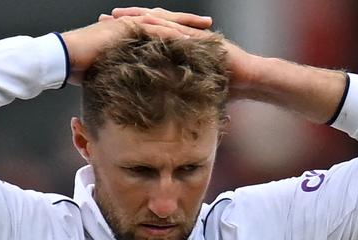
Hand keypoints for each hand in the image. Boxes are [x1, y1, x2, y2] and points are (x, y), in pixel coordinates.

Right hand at [61, 8, 211, 84]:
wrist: (64, 58)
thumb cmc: (80, 68)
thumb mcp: (107, 70)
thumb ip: (121, 74)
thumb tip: (128, 90)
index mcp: (128, 31)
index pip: (158, 30)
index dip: (177, 32)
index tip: (195, 36)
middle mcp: (130, 23)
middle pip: (166, 21)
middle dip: (188, 23)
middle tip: (209, 25)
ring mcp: (128, 23)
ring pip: (164, 22)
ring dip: (185, 26)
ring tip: (205, 30)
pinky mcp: (125, 28)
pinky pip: (153, 29)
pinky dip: (170, 33)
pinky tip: (186, 37)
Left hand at [108, 7, 258, 99]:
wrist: (251, 78)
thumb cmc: (226, 85)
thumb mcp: (192, 86)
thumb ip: (176, 88)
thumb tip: (158, 103)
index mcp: (180, 43)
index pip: (150, 33)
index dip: (130, 32)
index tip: (108, 32)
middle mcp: (185, 34)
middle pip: (153, 22)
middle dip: (129, 19)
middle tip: (106, 18)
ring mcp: (194, 34)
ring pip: (164, 22)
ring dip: (142, 18)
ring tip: (122, 18)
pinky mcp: (203, 38)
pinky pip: (181, 32)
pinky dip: (164, 29)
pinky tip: (148, 26)